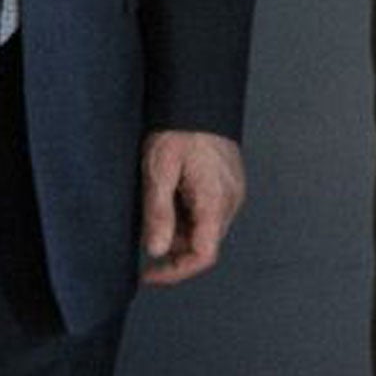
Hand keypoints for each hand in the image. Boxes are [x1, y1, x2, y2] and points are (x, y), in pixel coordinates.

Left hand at [138, 130, 245, 285]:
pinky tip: (171, 197)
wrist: (199, 101)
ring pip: (205, 230)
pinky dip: (187, 217)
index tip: (148, 274)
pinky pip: (208, 214)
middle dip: (173, 249)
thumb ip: (159, 213)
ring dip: (179, 231)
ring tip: (155, 208)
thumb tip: (155, 251)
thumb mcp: (159, 172)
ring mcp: (232, 194)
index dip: (176, 272)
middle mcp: (230, 202)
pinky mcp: (228, 186)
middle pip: (204, 245)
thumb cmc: (179, 133)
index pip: (203, 255)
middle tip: (144, 234)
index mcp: (215, 201)